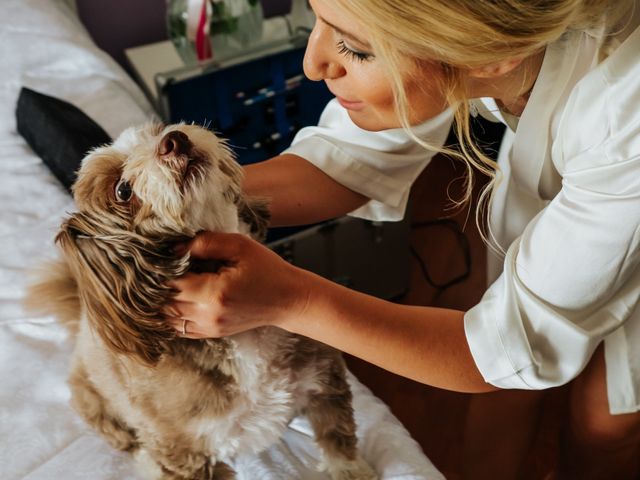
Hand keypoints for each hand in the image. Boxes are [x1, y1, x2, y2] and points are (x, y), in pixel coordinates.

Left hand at [166, 231, 309, 338]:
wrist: (288, 299)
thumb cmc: (267, 269)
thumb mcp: (240, 246)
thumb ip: (206, 243)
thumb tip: (176, 248)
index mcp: (215, 293)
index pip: (171, 283)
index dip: (161, 269)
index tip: (159, 257)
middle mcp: (209, 315)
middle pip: (166, 302)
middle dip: (158, 285)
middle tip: (156, 268)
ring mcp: (210, 327)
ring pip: (169, 319)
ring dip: (162, 302)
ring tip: (164, 283)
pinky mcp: (213, 333)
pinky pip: (180, 329)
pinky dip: (171, 316)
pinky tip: (173, 300)